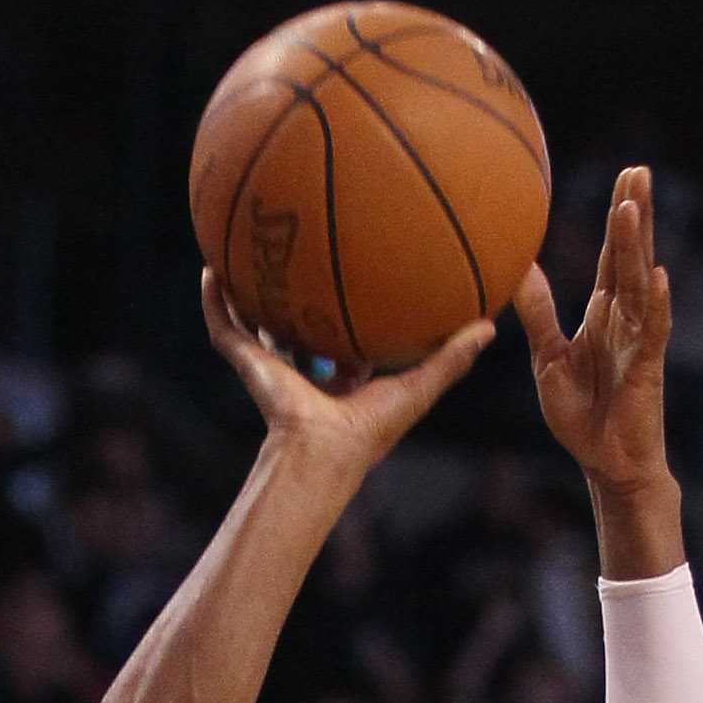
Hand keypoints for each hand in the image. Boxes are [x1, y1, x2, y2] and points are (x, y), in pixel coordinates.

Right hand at [201, 273, 493, 481]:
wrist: (324, 451)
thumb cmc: (372, 430)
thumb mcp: (418, 387)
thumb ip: (452, 358)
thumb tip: (492, 327)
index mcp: (344, 380)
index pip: (345, 344)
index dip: (351, 316)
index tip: (358, 282)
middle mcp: (307, 372)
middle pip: (298, 328)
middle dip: (297, 297)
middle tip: (300, 254)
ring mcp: (274, 368)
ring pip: (256, 324)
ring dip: (248, 293)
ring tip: (243, 251)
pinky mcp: (250, 367)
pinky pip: (225, 329)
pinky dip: (215, 303)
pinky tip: (211, 270)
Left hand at [516, 167, 671, 494]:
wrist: (607, 466)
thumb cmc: (583, 416)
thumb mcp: (548, 359)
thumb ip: (539, 315)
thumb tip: (517, 270)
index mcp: (604, 315)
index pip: (612, 257)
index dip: (619, 218)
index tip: (625, 177)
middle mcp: (626, 321)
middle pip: (630, 257)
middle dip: (635, 214)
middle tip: (638, 169)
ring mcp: (639, 342)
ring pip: (637, 284)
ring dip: (637, 246)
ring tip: (635, 206)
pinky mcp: (645, 370)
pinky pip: (652, 333)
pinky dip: (655, 306)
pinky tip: (658, 277)